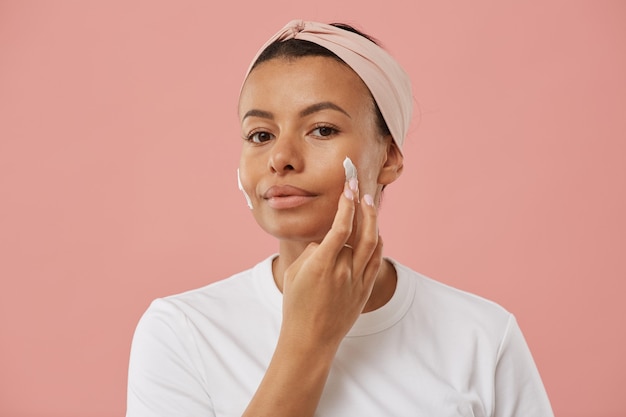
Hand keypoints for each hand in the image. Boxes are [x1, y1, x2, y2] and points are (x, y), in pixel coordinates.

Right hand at [280, 179, 383, 349]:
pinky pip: (377, 259)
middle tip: (360, 187)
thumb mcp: (293, 273)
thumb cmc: (295, 304)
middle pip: (362, 231)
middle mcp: (343, 271)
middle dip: (363, 205)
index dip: (346, 204)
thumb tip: (327, 240)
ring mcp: (357, 281)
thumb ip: (312, 251)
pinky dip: (377, 241)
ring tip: (369, 204)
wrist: (310, 339)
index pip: (340, 227)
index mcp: (321, 265)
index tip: (348, 187)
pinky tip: (374, 230)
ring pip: (373, 243)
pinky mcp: (365, 289)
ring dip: (373, 220)